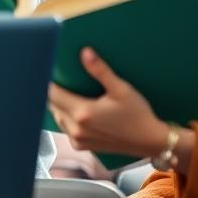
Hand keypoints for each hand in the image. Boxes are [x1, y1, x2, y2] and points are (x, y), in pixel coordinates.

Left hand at [47, 47, 169, 157]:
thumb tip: (85, 52)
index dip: (47, 81)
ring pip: (57, 117)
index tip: (49, 70)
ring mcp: (77, 140)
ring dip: (59, 105)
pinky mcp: (81, 146)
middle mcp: (75, 128)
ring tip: (66, 91)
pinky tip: (75, 109)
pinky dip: (66, 117)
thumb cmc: (137, 114)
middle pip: (51, 105)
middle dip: (53, 92)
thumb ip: (100, 71)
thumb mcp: (121, 89)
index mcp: (82, 113)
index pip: (51, 93)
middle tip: (58, 78)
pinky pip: (65, 128)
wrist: (150, 141)